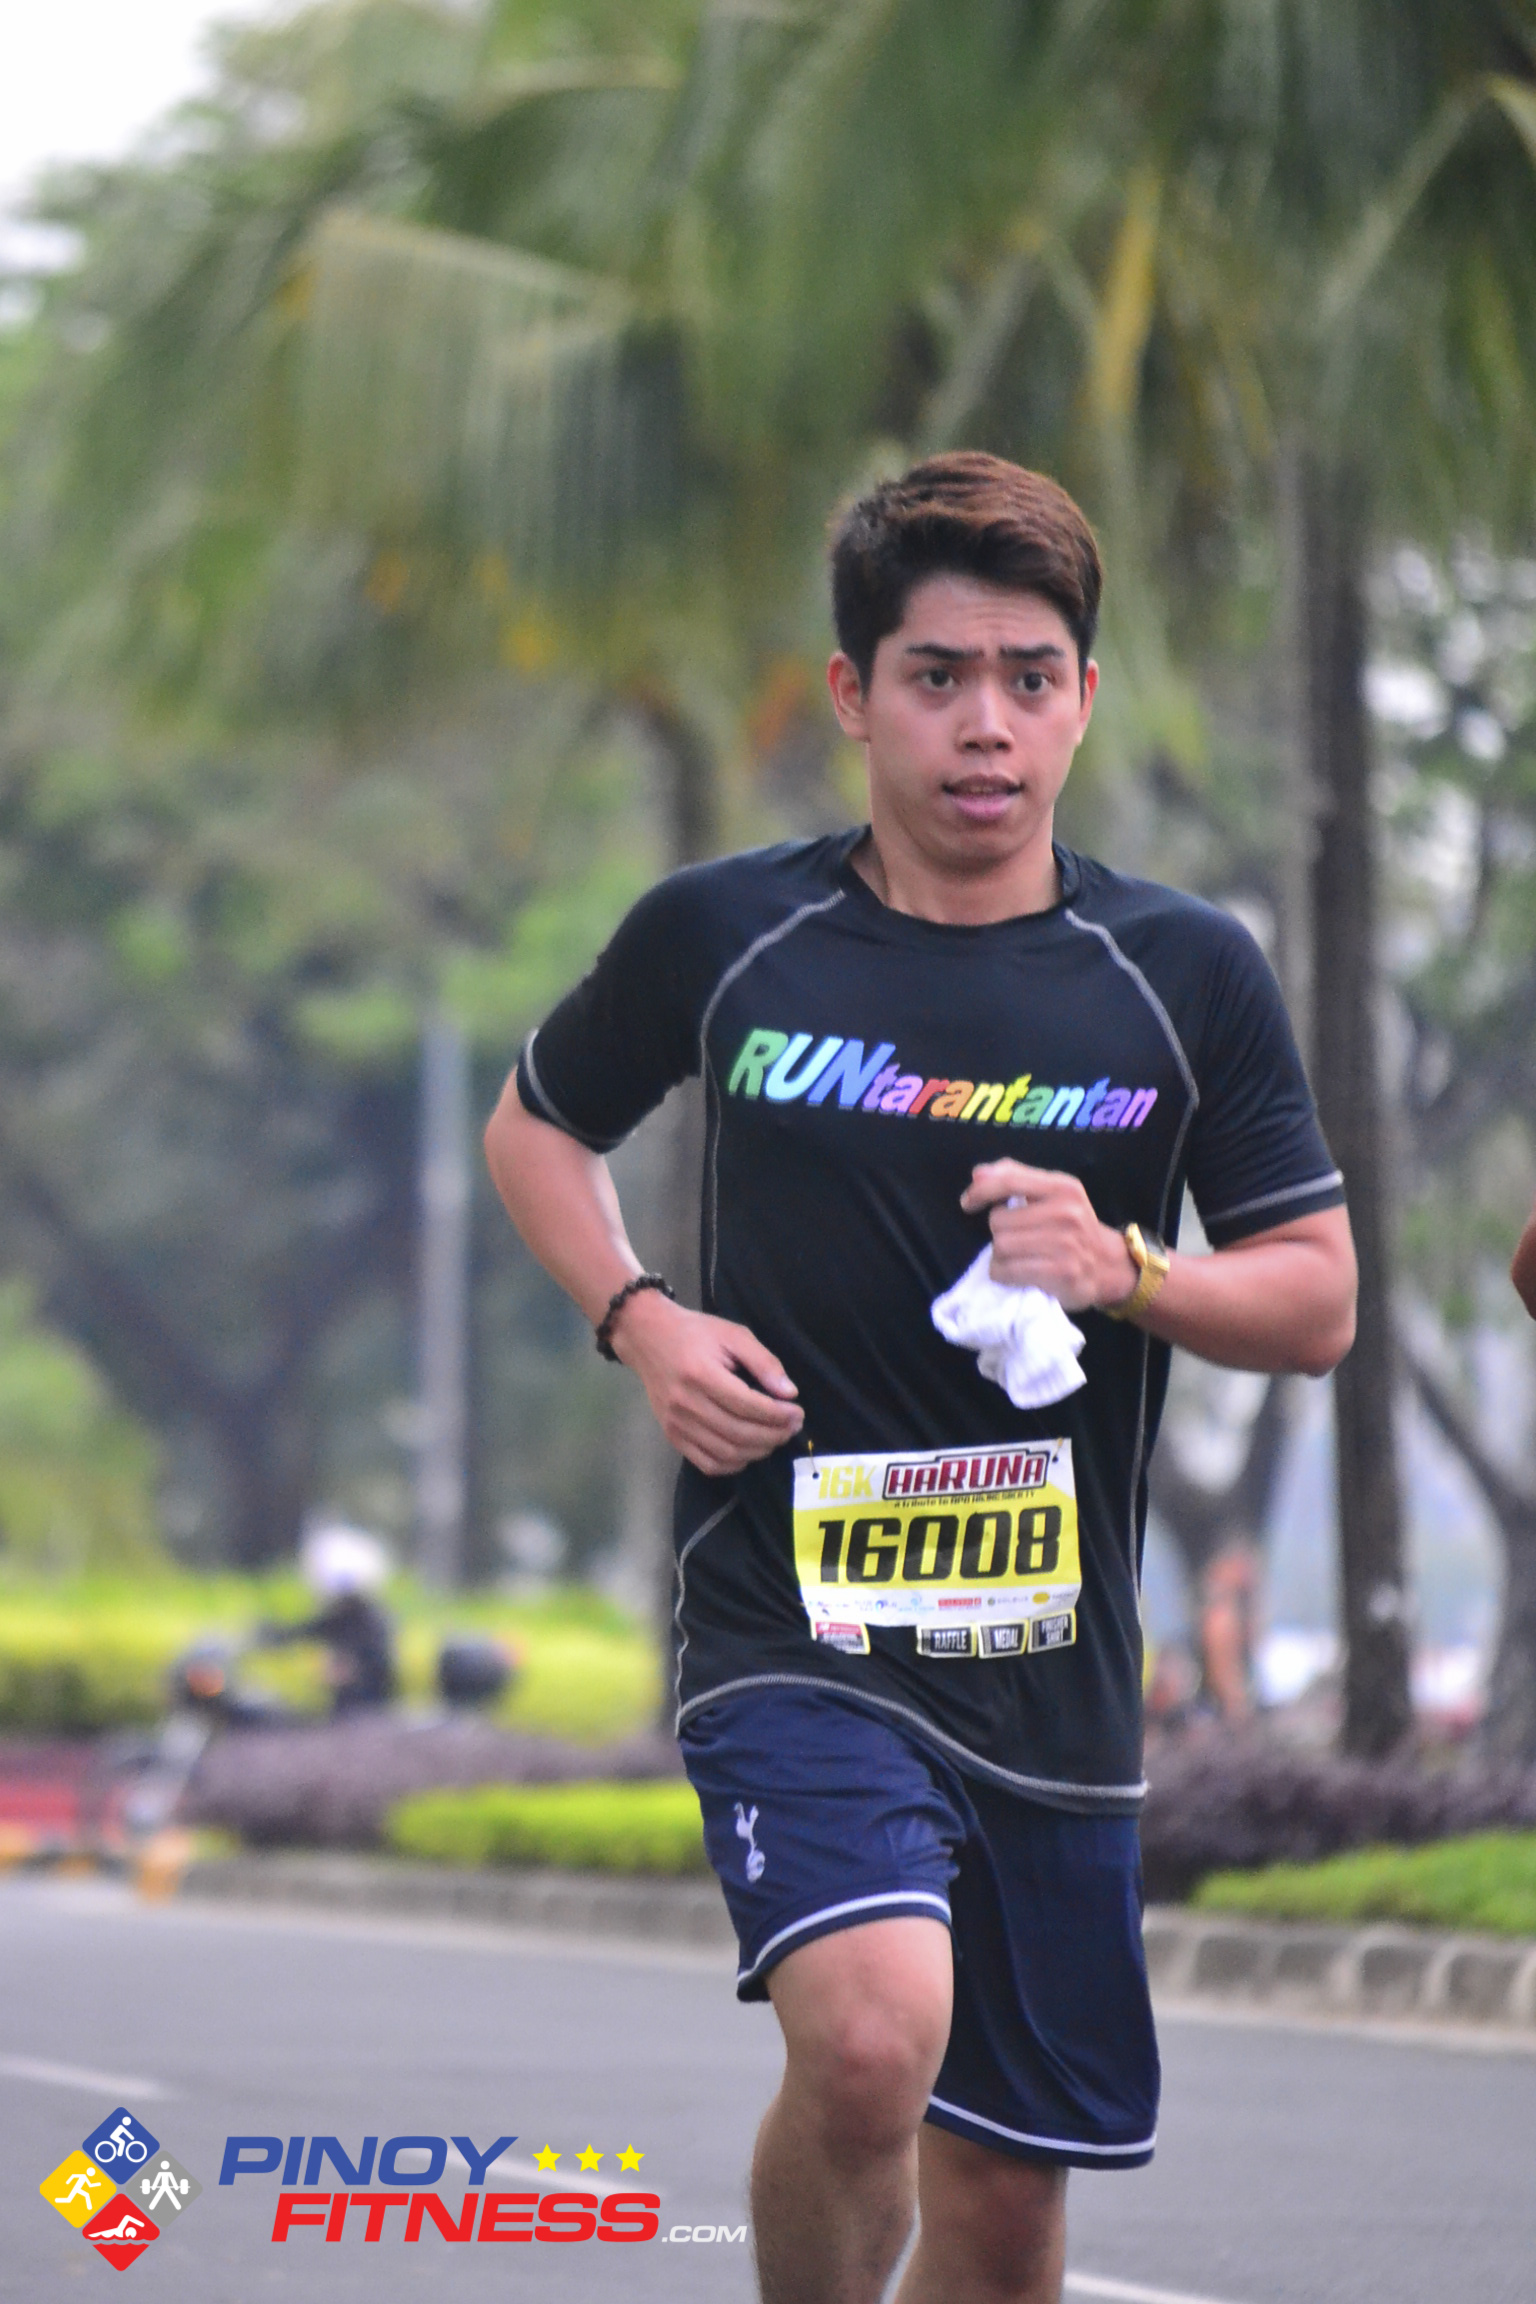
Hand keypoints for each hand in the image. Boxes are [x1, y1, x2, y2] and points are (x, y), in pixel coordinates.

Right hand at [611, 1290, 803, 1475]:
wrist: (647, 1338)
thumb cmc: (694, 1333)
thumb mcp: (733, 1334)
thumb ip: (763, 1362)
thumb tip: (789, 1394)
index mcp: (701, 1374)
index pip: (747, 1405)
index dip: (778, 1414)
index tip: (797, 1412)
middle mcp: (686, 1404)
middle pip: (739, 1433)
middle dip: (773, 1434)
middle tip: (792, 1427)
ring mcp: (676, 1424)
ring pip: (726, 1452)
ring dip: (758, 1451)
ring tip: (775, 1437)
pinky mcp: (671, 1435)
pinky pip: (707, 1463)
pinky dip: (733, 1464)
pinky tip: (748, 1450)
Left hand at [960, 1161, 1136, 1311]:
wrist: (1108, 1265)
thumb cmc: (1071, 1227)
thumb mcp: (1052, 1193)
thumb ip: (1015, 1177)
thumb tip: (977, 1174)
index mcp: (1063, 1187)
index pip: (1009, 1181)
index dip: (981, 1191)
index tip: (968, 1203)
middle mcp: (1066, 1212)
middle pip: (998, 1221)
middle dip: (999, 1232)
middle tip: (1017, 1239)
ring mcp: (1065, 1244)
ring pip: (1000, 1247)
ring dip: (999, 1256)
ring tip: (1017, 1257)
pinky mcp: (1060, 1273)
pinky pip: (1007, 1271)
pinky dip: (1003, 1274)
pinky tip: (1016, 1273)